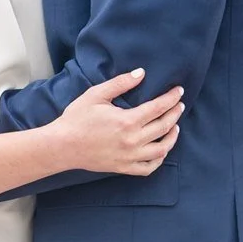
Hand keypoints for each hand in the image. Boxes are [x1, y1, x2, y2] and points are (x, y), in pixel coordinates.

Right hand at [54, 68, 183, 176]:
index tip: (179, 91)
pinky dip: (159, 159)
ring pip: (161, 149)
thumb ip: (120, 83)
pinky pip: (149, 167)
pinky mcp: (124, 168)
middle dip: (175, 114)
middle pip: (164, 126)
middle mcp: (133, 141)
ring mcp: (129, 157)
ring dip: (172, 137)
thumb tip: (141, 73)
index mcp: (127, 121)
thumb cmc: (77, 118)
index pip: (159, 107)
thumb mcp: (96, 94)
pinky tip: (161, 150)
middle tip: (179, 105)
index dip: (171, 98)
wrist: (62, 145)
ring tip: (175, 127)